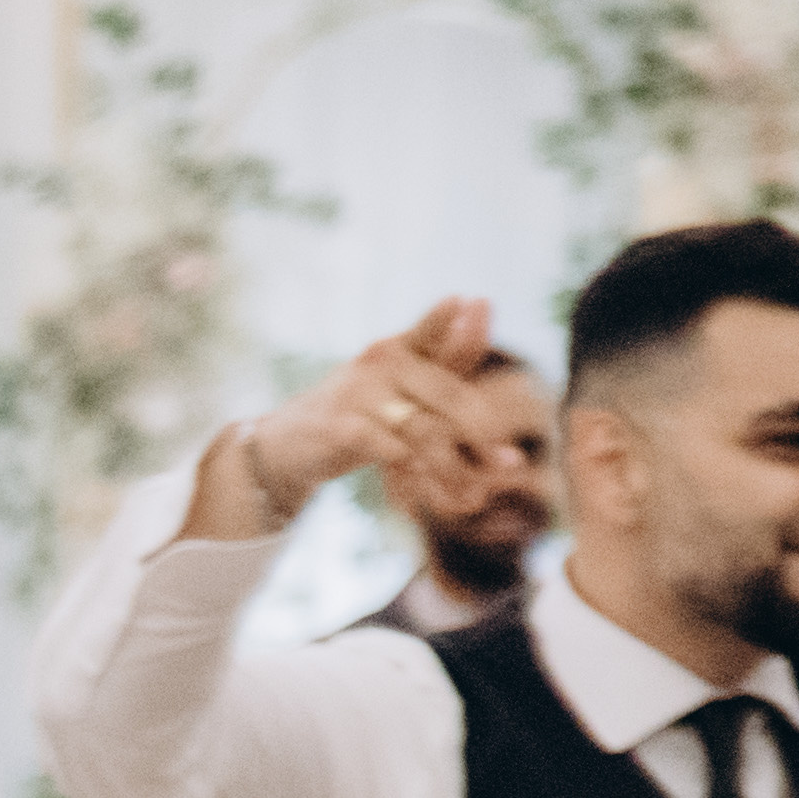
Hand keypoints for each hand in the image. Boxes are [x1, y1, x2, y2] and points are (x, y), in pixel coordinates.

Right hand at [199, 296, 496, 539]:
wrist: (286, 443)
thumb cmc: (355, 411)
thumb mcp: (400, 385)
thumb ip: (445, 356)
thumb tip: (481, 304)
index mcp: (399, 347)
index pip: (432, 332)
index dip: (451, 323)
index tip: (469, 301)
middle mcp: (379, 361)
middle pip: (444, 393)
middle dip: (480, 430)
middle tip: (512, 462)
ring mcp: (357, 392)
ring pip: (422, 429)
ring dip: (453, 466)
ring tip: (477, 496)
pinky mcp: (338, 426)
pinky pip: (387, 448)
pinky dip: (415, 472)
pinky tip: (436, 493)